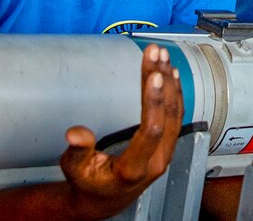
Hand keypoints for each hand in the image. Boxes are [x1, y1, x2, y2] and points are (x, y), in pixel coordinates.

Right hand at [59, 43, 183, 219]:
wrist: (107, 199)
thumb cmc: (91, 184)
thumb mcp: (75, 170)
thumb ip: (78, 152)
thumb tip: (76, 134)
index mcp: (133, 169)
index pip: (151, 131)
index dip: (154, 102)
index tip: (153, 75)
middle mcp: (156, 160)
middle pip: (167, 115)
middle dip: (161, 80)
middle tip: (155, 52)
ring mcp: (166, 152)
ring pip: (175, 112)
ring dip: (168, 81)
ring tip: (161, 55)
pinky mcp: (168, 144)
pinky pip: (176, 115)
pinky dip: (174, 91)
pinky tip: (171, 73)